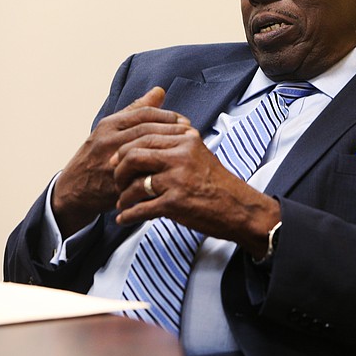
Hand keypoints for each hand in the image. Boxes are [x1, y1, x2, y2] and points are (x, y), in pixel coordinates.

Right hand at [52, 87, 191, 235]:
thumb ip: (136, 110)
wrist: (75, 189)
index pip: (144, 114)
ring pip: (144, 151)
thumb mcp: (112, 128)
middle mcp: (108, 141)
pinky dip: (159, 170)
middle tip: (190, 133)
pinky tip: (174, 168)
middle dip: (172, 131)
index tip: (184, 121)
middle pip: (147, 130)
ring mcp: (111, 162)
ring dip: (168, 149)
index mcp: (108, 125)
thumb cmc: (98, 154)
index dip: (168, 116)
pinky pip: (140, 174)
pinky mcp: (115, 183)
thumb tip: (160, 91)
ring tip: (185, 149)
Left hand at [111, 129, 279, 258]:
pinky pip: (141, 208)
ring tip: (123, 203)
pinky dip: (129, 216)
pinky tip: (125, 219)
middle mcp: (181, 155)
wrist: (239, 207)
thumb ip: (177, 145)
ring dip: (123, 197)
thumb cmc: (218, 183)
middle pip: (134, 155)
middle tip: (116, 182)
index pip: (144, 136)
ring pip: (135, 184)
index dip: (124, 150)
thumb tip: (147, 142)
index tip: (116, 161)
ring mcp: (178, 179)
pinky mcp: (176, 203)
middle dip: (119, 171)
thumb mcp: (200, 153)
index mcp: (186, 139)